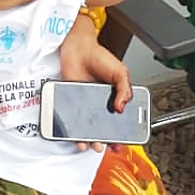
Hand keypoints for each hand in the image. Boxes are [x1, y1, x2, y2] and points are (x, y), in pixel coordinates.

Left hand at [60, 16, 132, 151]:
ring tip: (90, 145)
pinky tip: (74, 135)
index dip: (120, 133)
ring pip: (85, 127)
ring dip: (87, 139)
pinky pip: (70, 119)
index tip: (120, 142)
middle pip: (101, 128)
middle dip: (103, 140)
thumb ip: (125, 89)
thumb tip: (122, 107)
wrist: (78, 48)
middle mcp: (98, 104)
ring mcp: (83, 105)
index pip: (118, 121)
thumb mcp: (120, 72)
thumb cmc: (99, 57)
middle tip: (104, 146)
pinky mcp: (69, 102)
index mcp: (113, 98)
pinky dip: (71, 130)